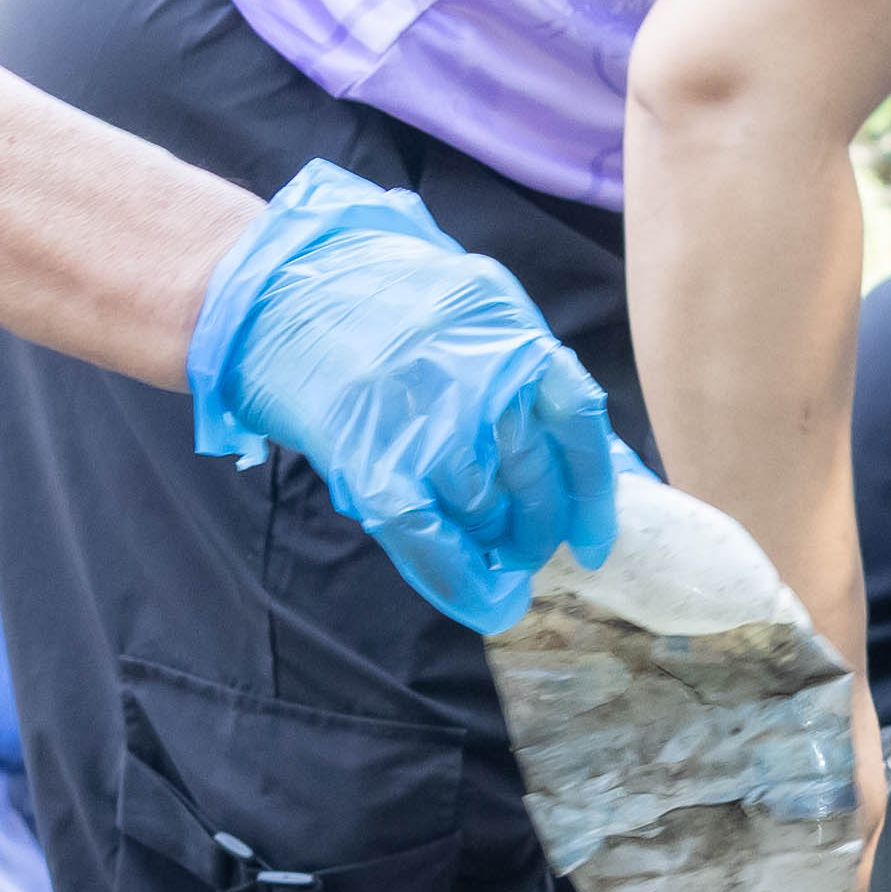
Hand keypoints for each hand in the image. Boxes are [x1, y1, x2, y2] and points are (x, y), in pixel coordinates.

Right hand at [189, 161, 619, 632]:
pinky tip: (491, 604)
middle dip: (539, 526)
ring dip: (497, 544)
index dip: (596, 496)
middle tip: (527, 541)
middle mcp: (476, 380)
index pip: (579, 427)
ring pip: (488, 515)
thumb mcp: (479, 308)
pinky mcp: (370, 461)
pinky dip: (466, 586)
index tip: (595, 539)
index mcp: (510, 335)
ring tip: (487, 542)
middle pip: (536, 481)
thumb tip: (612, 466)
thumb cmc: (384, 300)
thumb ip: (538, 376)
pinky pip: (433, 543)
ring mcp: (422, 423)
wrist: (279, 287)